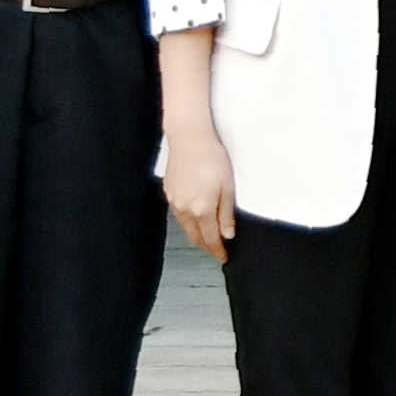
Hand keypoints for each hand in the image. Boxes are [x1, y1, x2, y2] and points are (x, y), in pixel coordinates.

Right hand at [160, 121, 236, 261]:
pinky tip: (194, 218)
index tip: (223, 257)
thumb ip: (226, 214)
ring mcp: (174, 201)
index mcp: (201, 209)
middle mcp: (184, 209)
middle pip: (195, 236)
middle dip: (206, 245)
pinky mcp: (168, 192)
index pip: (210, 238)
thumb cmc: (212, 159)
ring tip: (207, 237)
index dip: (217, 250)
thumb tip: (227, 235)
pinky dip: (187, 220)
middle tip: (216, 251)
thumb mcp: (227, 187)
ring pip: (185, 226)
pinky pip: (178, 213)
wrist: (189, 139)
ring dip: (196, 234)